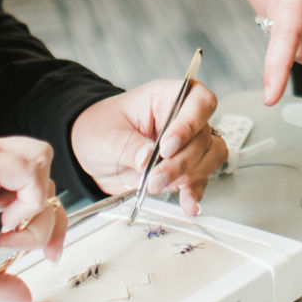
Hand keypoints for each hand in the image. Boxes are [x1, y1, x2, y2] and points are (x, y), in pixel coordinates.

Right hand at [0, 136, 59, 298]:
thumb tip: (20, 296)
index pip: (32, 182)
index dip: (46, 217)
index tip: (47, 252)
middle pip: (44, 167)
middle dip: (50, 214)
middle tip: (38, 248)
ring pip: (41, 162)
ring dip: (36, 207)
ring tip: (9, 233)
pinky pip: (29, 168)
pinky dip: (28, 202)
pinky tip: (3, 224)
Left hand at [72, 80, 226, 215]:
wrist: (92, 152)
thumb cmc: (100, 128)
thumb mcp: (107, 134)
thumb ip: (129, 146)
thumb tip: (148, 158)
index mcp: (165, 98)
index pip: (198, 101)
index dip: (190, 123)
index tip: (167, 147)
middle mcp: (182, 118)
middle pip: (203, 136)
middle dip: (181, 161)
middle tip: (154, 176)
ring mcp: (186, 144)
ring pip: (210, 157)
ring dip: (188, 176)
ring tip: (157, 185)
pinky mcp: (183, 169)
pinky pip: (200, 179)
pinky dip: (195, 193)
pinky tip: (187, 203)